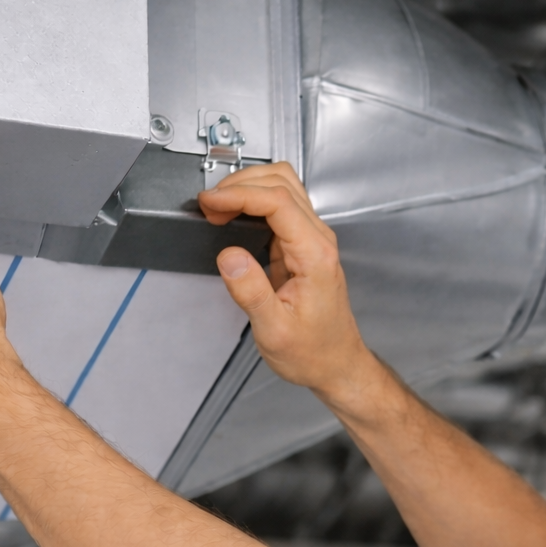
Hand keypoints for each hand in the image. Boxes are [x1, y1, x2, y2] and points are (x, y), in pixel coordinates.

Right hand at [198, 164, 376, 401]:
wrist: (336, 364)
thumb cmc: (313, 352)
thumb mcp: (275, 331)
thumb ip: (251, 292)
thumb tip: (229, 256)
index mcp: (314, 255)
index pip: (277, 202)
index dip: (239, 194)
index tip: (209, 203)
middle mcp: (318, 240)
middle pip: (281, 183)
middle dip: (240, 185)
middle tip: (209, 208)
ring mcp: (312, 239)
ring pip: (283, 188)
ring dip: (247, 188)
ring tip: (218, 209)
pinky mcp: (302, 245)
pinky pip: (279, 207)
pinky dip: (253, 201)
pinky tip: (233, 216)